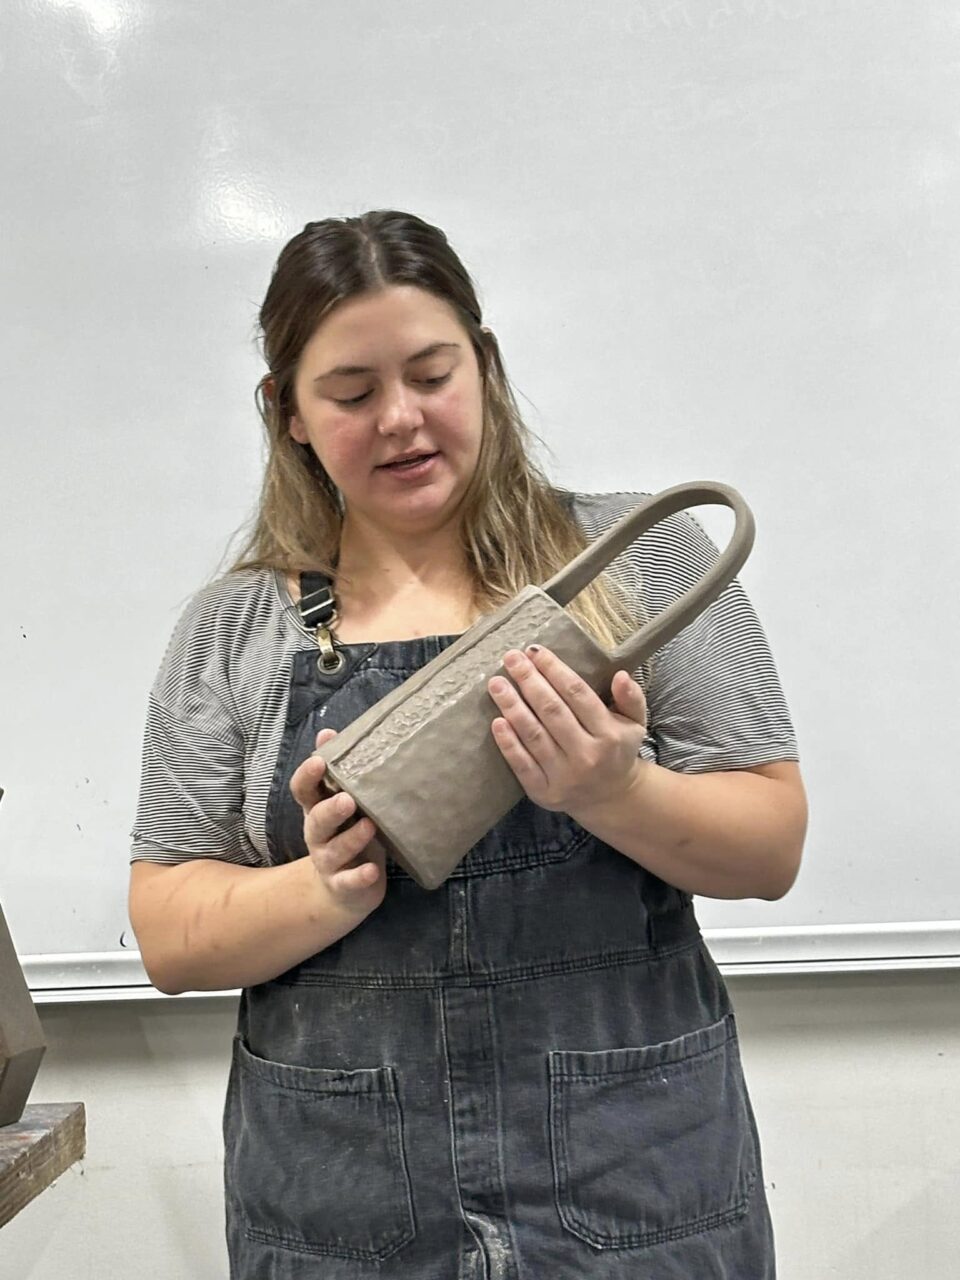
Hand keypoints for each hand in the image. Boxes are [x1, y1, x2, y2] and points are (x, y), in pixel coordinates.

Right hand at [289, 729, 385, 914]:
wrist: (344, 891)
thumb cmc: (348, 833)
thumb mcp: (341, 801)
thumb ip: (336, 771)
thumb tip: (327, 732)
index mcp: (316, 810)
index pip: (303, 791)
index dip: (307, 776)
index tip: (320, 762)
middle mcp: (317, 835)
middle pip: (316, 821)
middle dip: (329, 810)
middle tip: (348, 799)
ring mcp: (329, 862)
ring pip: (333, 851)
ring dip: (350, 839)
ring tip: (369, 826)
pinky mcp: (344, 885)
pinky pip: (348, 882)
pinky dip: (359, 878)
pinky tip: (373, 871)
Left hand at [487, 646, 649, 818]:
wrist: (611, 798)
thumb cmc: (618, 750)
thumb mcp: (635, 723)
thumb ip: (631, 697)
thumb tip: (621, 675)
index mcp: (609, 735)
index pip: (577, 694)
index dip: (554, 670)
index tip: (535, 651)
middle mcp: (587, 755)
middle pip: (552, 711)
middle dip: (529, 681)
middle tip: (511, 658)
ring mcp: (564, 776)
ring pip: (534, 735)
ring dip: (512, 706)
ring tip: (496, 683)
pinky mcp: (544, 792)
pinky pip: (522, 765)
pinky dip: (508, 743)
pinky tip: (496, 721)